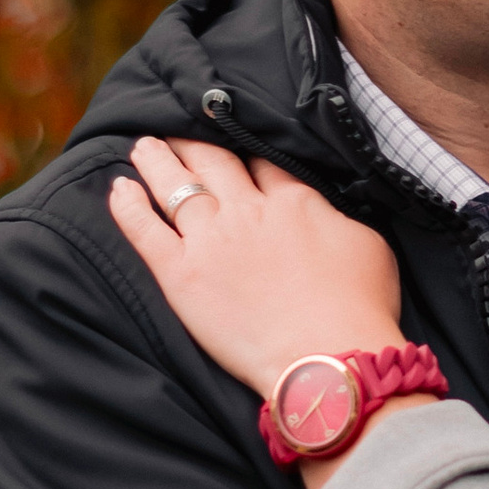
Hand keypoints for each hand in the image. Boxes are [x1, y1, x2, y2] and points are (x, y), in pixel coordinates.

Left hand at [110, 136, 403, 400]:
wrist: (329, 358)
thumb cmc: (359, 311)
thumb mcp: (368, 247)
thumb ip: (337, 220)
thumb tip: (324, 212)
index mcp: (293, 202)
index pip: (263, 164)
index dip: (247, 152)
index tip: (235, 141)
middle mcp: (247, 211)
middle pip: (214, 162)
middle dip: (195, 142)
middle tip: (178, 130)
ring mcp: (210, 240)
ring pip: (176, 184)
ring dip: (158, 160)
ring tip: (144, 145)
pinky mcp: (180, 274)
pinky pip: (144, 229)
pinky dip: (128, 205)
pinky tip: (119, 187)